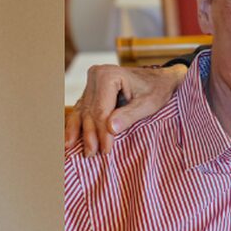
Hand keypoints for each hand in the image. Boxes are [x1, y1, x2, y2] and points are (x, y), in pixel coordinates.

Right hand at [64, 64, 187, 155]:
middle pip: (90, 111)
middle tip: (90, 155)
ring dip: (78, 132)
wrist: (159, 79)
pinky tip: (71, 139)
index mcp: (109, 75)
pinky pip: (82, 109)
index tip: (105, 150)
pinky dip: (78, 124)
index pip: (101, 110)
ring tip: (72, 149)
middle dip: (90, 134)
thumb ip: (129, 115)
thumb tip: (110, 129)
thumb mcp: (148, 104)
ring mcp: (92, 82)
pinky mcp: (91, 90)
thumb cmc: (157, 90)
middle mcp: (96, 75)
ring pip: (82, 111)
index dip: (101, 132)